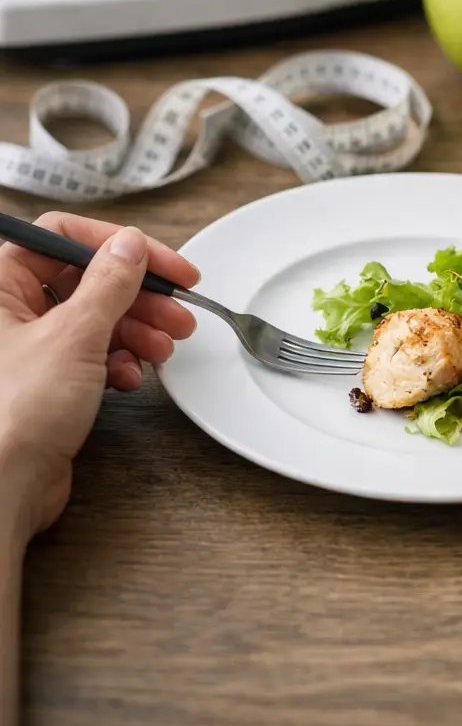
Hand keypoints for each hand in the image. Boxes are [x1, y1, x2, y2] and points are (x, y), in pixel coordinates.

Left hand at [0, 214, 198, 537]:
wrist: (1, 487)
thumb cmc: (13, 412)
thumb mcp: (74, 334)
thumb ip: (109, 283)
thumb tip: (128, 245)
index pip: (62, 237)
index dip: (118, 246)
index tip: (167, 266)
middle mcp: (7, 313)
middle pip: (85, 280)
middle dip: (139, 296)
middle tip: (179, 313)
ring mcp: (26, 349)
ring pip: (93, 319)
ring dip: (136, 330)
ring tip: (165, 348)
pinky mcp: (44, 383)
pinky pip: (90, 355)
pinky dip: (117, 361)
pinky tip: (130, 377)